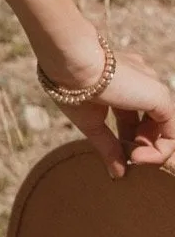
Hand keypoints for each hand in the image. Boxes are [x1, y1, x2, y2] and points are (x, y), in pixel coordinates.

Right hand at [48, 46, 174, 178]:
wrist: (71, 62)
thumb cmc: (72, 86)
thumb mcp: (91, 122)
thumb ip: (108, 147)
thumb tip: (117, 174)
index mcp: (120, 80)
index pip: (132, 115)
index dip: (127, 140)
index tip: (116, 154)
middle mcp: (140, 80)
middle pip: (150, 123)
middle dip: (139, 146)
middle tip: (125, 159)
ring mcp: (152, 87)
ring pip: (164, 128)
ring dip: (150, 151)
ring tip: (131, 158)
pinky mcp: (160, 96)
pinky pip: (172, 132)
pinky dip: (159, 151)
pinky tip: (138, 157)